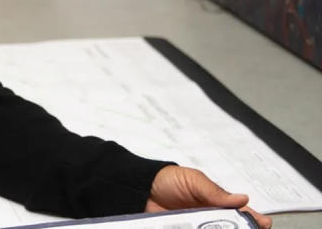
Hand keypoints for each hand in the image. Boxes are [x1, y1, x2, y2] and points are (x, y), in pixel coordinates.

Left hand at [146, 165, 271, 228]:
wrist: (138, 188)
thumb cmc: (166, 179)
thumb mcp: (193, 180)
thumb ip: (215, 192)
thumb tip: (242, 198)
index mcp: (215, 202)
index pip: (240, 213)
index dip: (253, 219)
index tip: (263, 224)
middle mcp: (208, 218)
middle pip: (229, 227)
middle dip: (241, 228)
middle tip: (247, 228)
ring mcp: (195, 227)